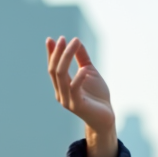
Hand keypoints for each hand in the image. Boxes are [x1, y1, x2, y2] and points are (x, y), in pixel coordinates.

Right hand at [46, 36, 117, 156]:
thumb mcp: (89, 72)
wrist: (106, 117)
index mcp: (62, 86)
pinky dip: (78, 78)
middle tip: (63, 39)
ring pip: (62, 76)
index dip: (51, 53)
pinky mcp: (77, 106)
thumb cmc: (97, 96)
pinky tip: (83, 69)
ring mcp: (67, 100)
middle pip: (55, 70)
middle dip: (58, 53)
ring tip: (73, 44)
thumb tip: (76, 41)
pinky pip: (74, 89)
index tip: (51, 39)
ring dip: (66, 58)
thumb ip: (82, 59)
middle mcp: (61, 93)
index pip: (53, 67)